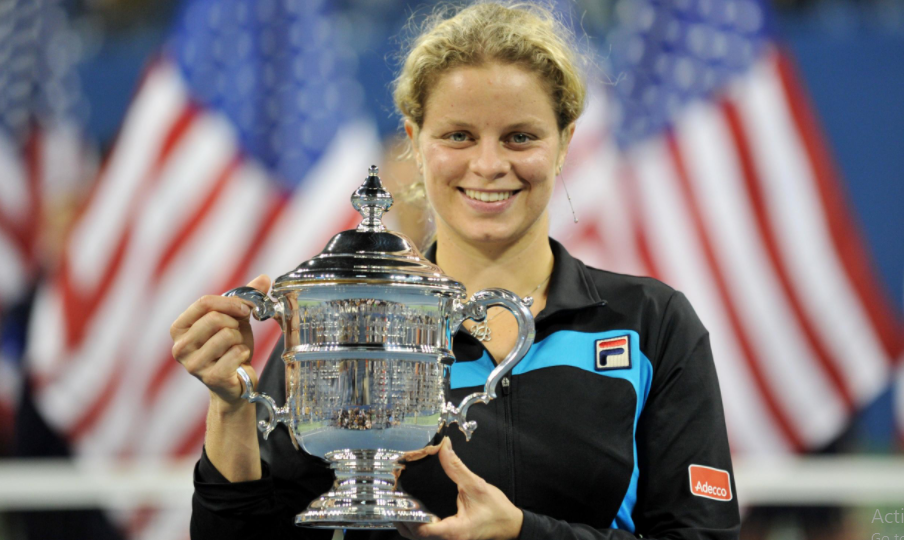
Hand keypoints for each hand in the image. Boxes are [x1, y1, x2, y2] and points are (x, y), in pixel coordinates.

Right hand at [170, 275, 270, 407]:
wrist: (236, 383)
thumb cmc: (230, 349)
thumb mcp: (234, 320)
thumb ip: (245, 298)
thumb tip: (264, 278)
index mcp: (179, 328)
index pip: (203, 302)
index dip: (230, 302)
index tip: (244, 309)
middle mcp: (179, 347)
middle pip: (215, 318)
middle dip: (235, 324)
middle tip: (237, 334)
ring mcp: (193, 364)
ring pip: (227, 334)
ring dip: (240, 340)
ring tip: (235, 349)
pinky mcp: (210, 378)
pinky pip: (236, 352)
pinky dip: (244, 353)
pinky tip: (238, 362)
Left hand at [396, 437, 523, 539]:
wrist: (511, 525)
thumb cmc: (496, 510)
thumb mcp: (476, 485)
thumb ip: (456, 467)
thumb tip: (443, 446)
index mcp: (453, 532)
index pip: (420, 530)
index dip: (405, 516)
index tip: (398, 499)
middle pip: (414, 535)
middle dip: (401, 518)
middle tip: (394, 497)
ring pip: (418, 537)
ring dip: (408, 522)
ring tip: (401, 502)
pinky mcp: (449, 538)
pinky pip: (427, 535)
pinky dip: (418, 524)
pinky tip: (415, 509)